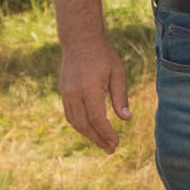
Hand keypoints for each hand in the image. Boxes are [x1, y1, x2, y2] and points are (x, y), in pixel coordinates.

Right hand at [59, 34, 131, 152]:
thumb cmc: (103, 56)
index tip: (116, 143)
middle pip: (84, 125)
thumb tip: (126, 119)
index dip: (106, 134)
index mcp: (89, 88)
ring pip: (75, 122)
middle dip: (98, 139)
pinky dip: (80, 126)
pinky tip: (91, 130)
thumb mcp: (118, 73)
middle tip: (111, 149)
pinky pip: (70, 115)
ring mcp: (66, 94)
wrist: (80, 40)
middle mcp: (74, 93)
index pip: (97, 119)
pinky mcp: (63, 93)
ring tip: (103, 144)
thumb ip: (121, 97)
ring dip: (88, 135)